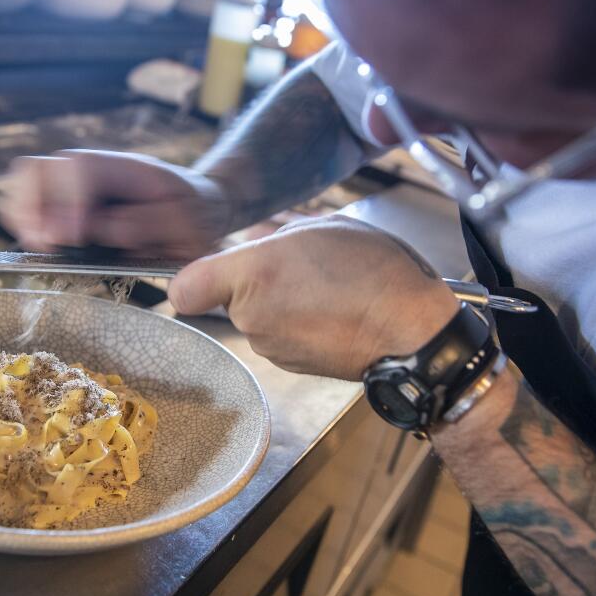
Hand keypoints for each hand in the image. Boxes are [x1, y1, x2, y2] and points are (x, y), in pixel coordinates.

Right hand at [0, 151, 232, 256]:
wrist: (200, 206)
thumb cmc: (195, 216)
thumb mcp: (186, 225)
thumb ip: (144, 225)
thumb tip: (98, 229)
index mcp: (125, 168)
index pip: (79, 168)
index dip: (67, 202)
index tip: (70, 238)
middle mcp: (92, 169)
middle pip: (37, 170)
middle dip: (33, 211)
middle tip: (48, 248)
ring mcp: (76, 183)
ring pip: (25, 184)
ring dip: (25, 218)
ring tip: (45, 249)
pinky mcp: (66, 202)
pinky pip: (28, 204)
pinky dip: (27, 225)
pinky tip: (46, 247)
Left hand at [168, 216, 460, 379]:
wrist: (410, 331)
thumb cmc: (372, 272)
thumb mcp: (323, 228)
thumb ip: (277, 235)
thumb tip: (259, 241)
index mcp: (252, 274)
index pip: (184, 288)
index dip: (193, 278)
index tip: (214, 269)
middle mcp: (251, 316)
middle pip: (231, 296)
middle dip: (257, 281)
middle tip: (301, 266)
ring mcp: (270, 346)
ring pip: (257, 317)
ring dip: (281, 303)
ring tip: (326, 289)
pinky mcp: (290, 367)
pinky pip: (281, 337)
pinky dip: (299, 326)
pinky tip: (333, 313)